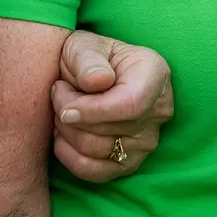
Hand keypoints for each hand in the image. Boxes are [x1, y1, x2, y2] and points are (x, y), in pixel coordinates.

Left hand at [50, 31, 173, 182]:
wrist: (87, 74)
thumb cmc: (87, 56)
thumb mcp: (83, 45)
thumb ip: (88, 60)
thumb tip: (98, 82)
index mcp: (154, 73)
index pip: (131, 104)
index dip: (94, 111)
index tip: (64, 107)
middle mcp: (158, 110)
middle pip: (109, 130)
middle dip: (70, 114)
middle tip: (57, 91)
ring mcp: (147, 141)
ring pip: (98, 151)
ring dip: (66, 132)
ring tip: (60, 108)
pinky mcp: (129, 163)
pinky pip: (94, 172)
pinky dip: (69, 156)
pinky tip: (62, 134)